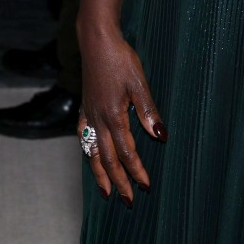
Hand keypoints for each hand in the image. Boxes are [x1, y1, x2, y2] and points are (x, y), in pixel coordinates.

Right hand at [78, 30, 166, 206]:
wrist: (96, 43)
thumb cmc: (120, 59)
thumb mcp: (139, 83)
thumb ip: (148, 111)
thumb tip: (160, 136)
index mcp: (114, 116)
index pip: (127, 152)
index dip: (136, 171)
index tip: (145, 186)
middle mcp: (98, 121)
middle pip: (109, 159)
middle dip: (119, 182)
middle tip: (128, 201)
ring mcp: (89, 115)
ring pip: (93, 153)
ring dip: (100, 174)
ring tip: (106, 192)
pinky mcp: (85, 108)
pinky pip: (84, 138)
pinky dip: (88, 153)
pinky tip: (90, 158)